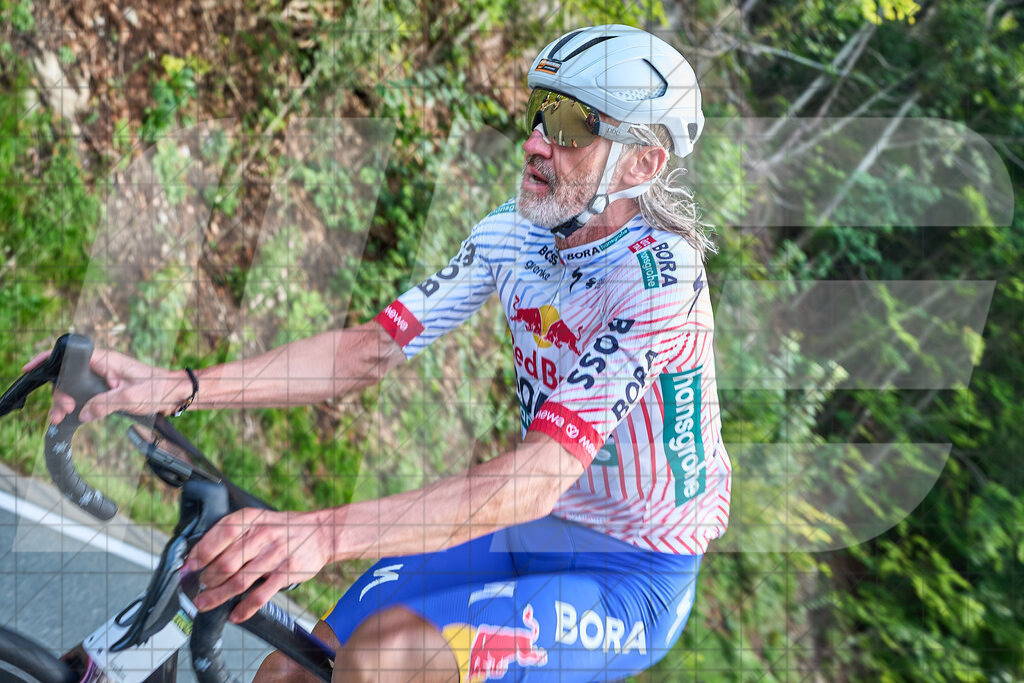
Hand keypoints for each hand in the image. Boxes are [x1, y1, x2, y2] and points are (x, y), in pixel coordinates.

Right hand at [21, 348, 189, 422]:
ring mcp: (103, 376)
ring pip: (74, 386)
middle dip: (59, 393)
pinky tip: (72, 416)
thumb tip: (83, 414)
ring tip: (60, 418)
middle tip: (61, 412)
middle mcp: (102, 365)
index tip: (32, 369)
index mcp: (105, 359)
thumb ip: (105, 404)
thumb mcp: (130, 397)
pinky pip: (85, 394)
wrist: (176, 394)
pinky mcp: (107, 388)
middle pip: (68, 375)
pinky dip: (77, 405)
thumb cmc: (159, 389)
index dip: (48, 361)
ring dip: (65, 401)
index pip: (70, 355)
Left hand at [184, 508, 332, 622]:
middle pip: (225, 562)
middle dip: (207, 579)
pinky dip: (245, 608)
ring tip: (204, 604)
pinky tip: (235, 615)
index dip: (199, 553)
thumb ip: (233, 534)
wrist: (320, 533)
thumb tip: (199, 555)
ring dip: (217, 596)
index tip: (188, 567)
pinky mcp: (286, 573)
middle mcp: (262, 535)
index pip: (219, 535)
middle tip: (199, 587)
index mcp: (251, 519)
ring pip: (239, 581)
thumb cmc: (282, 528)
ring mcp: (275, 555)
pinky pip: (261, 595)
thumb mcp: (258, 520)